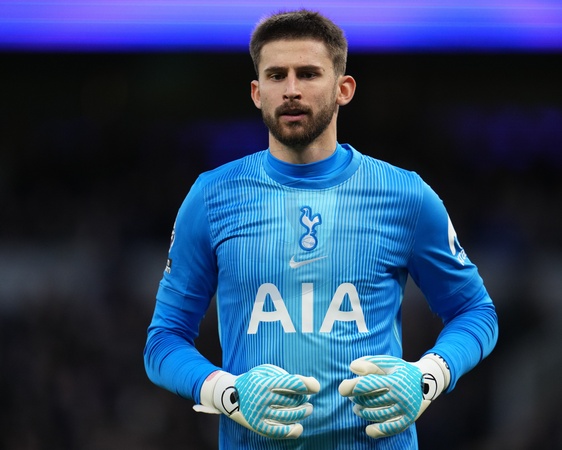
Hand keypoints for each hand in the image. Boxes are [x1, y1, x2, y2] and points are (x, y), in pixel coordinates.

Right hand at [194, 364, 320, 438]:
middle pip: (292, 401)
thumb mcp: (264, 371)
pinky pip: (278, 432)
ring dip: (302, 413)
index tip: (315, 387)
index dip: (307, 385)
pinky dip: (292, 431)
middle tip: (307, 399)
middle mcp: (262, 399)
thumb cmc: (253, 380)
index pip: (291, 384)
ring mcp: (259, 414)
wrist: (228, 395)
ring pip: (288, 416)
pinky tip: (299, 427)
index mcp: (264, 382)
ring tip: (307, 409)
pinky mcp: (257, 426)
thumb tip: (306, 384)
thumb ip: (284, 375)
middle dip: (304, 400)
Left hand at [338, 354, 448, 438]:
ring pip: (378, 415)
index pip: (368, 385)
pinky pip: (391, 428)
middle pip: (370, 401)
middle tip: (352, 397)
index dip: (352, 387)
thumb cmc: (401, 370)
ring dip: (363, 413)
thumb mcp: (388, 362)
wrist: (428, 381)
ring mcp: (406, 409)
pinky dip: (378, 431)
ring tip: (357, 409)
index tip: (342, 389)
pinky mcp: (409, 419)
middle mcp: (401, 395)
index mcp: (394, 379)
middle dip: (357, 400)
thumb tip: (352, 367)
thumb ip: (370, 363)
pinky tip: (368, 430)